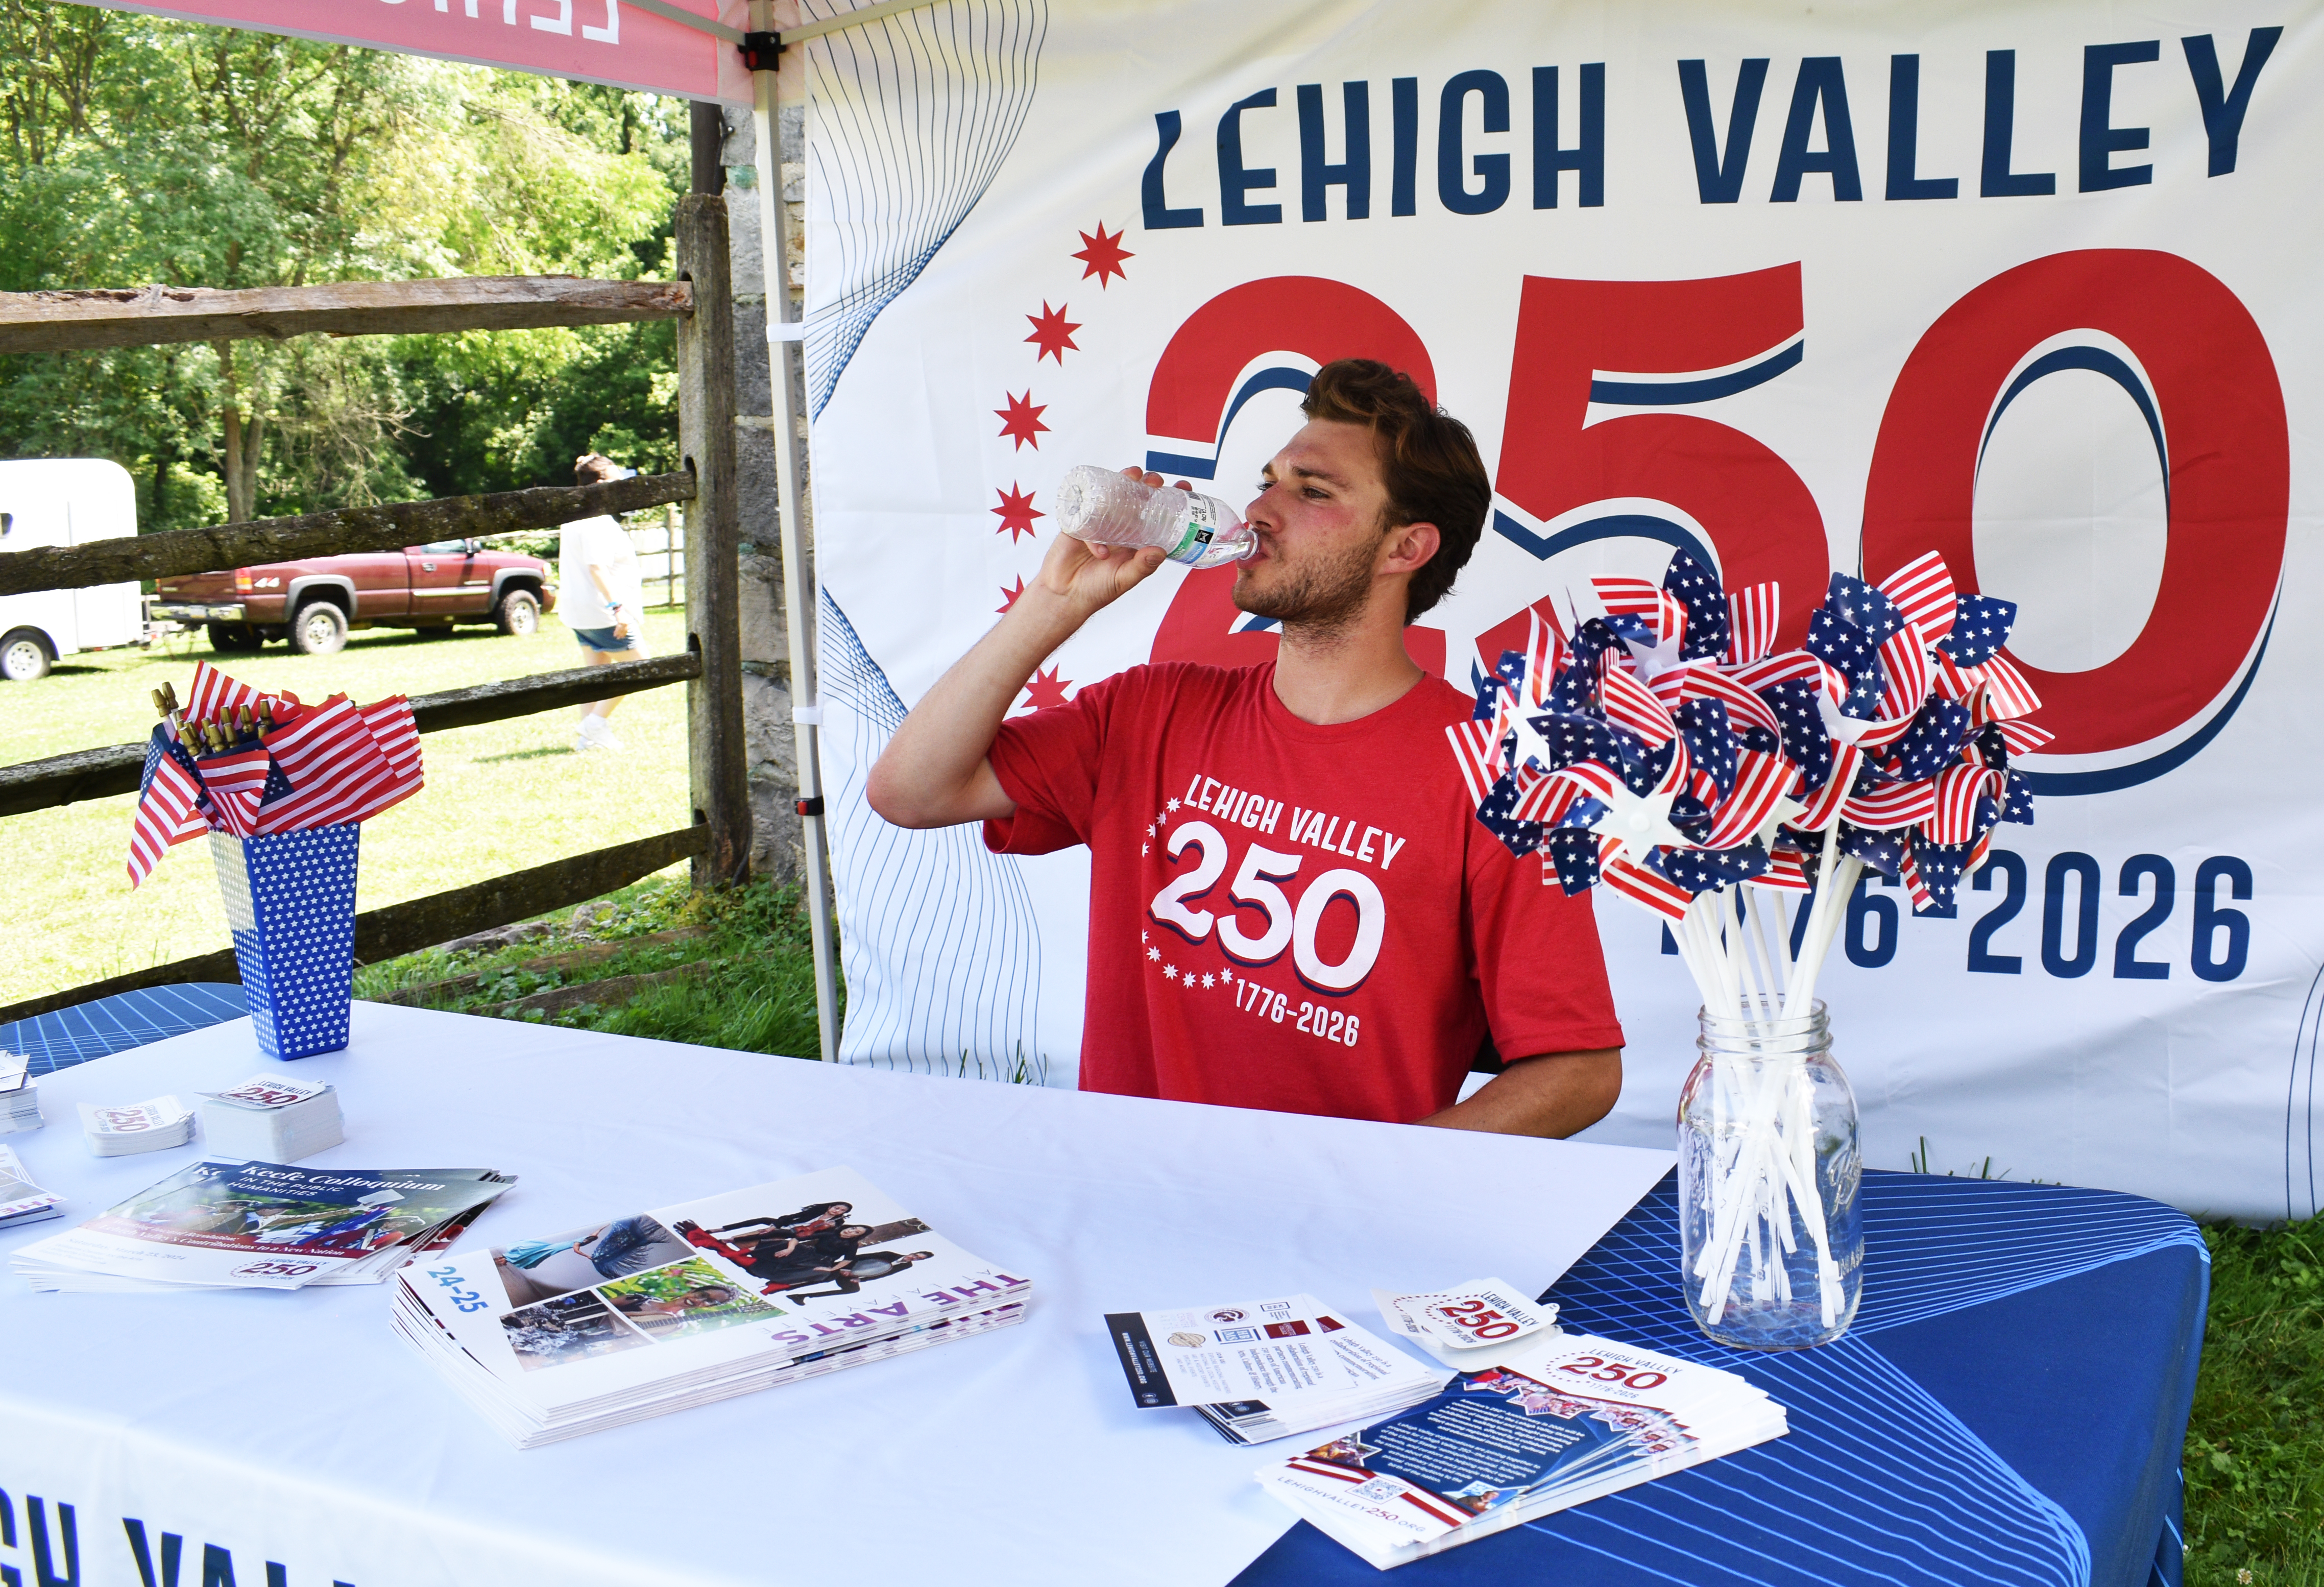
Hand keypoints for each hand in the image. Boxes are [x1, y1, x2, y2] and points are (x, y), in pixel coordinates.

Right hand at [1017, 465, 1185, 620]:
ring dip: (1124, 482)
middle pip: (1136, 497)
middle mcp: (1120, 526)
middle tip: (1156, 481)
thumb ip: (1142, 566)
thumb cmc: (1097, 589)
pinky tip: (1100, 551)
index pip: (1156, 514)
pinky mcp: (1078, 522)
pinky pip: (1085, 512)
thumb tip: (1160, 550)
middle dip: (1148, 485)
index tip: (1184, 488)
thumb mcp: (1124, 579)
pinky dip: (1094, 528)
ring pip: (1112, 494)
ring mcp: (1098, 522)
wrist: (1064, 595)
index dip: (1169, 499)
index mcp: (1135, 538)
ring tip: (1134, 477)